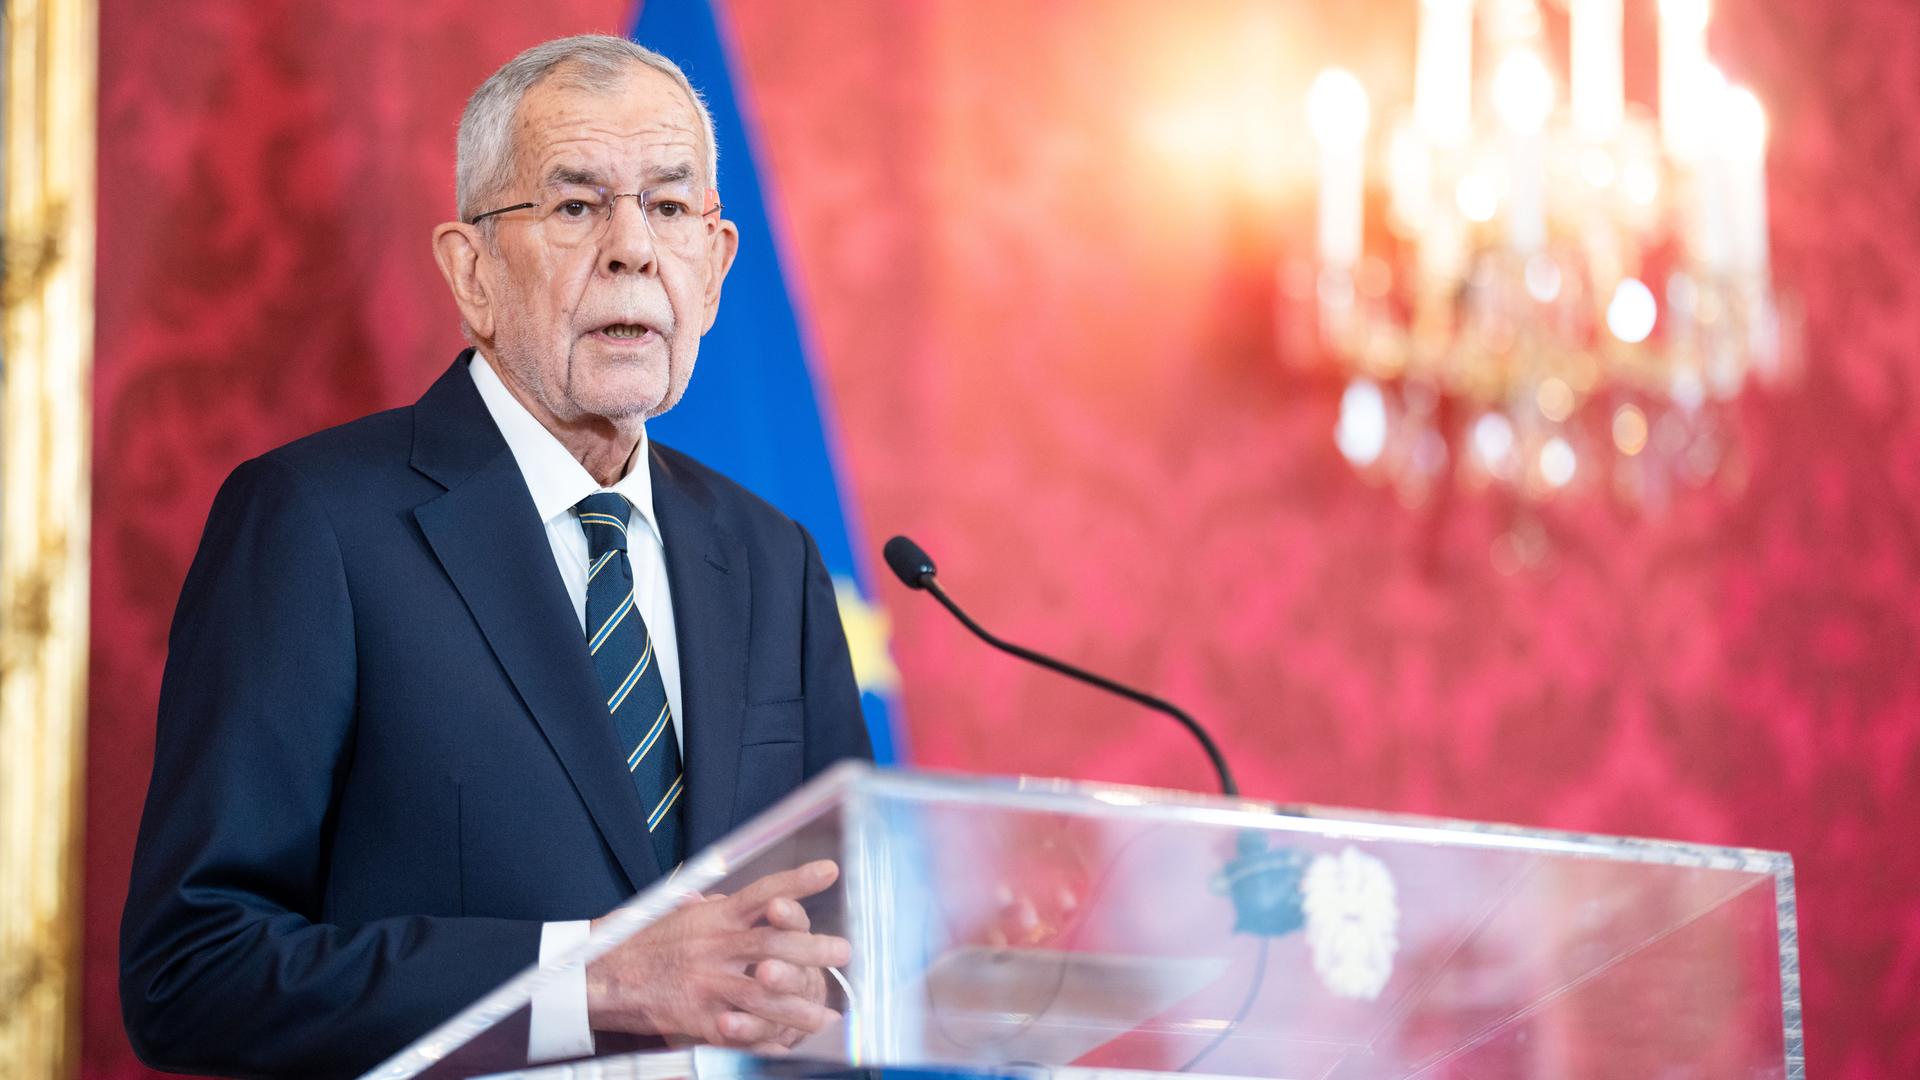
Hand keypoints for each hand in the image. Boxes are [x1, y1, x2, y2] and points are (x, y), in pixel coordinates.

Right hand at [585, 860, 848, 1050]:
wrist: (602, 976)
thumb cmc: (642, 942)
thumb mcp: (679, 912)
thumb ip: (717, 908)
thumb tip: (747, 899)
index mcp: (714, 917)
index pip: (762, 892)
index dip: (797, 881)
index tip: (830, 870)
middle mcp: (713, 946)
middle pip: (771, 943)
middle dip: (812, 948)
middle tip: (842, 951)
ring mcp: (705, 983)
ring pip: (761, 992)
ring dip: (796, 1005)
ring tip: (824, 1014)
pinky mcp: (696, 1017)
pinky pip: (737, 1031)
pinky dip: (763, 1040)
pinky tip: (785, 1046)